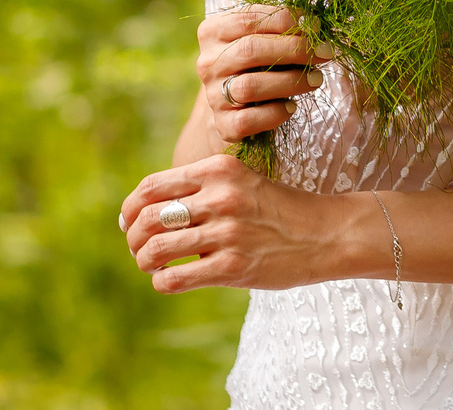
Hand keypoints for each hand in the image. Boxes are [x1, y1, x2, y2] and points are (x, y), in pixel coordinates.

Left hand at [118, 153, 356, 292]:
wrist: (324, 233)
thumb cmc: (276, 209)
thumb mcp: (240, 181)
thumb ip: (200, 189)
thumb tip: (145, 211)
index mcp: (218, 170)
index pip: (152, 186)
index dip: (130, 207)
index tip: (128, 222)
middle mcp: (220, 197)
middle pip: (148, 218)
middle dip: (133, 237)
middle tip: (137, 248)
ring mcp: (226, 233)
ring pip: (156, 249)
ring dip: (144, 261)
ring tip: (151, 265)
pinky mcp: (232, 267)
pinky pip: (175, 278)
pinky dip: (162, 281)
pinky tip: (168, 280)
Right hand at [196, 4, 325, 143]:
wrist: (230, 110)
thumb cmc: (253, 66)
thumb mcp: (260, 40)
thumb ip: (279, 28)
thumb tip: (312, 23)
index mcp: (213, 33)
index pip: (248, 18)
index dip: (285, 19)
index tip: (316, 25)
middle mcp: (207, 63)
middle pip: (251, 50)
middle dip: (294, 49)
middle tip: (324, 52)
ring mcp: (212, 95)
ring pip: (250, 86)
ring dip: (291, 81)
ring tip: (317, 79)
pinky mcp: (222, 125)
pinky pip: (249, 120)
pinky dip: (275, 113)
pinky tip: (291, 107)